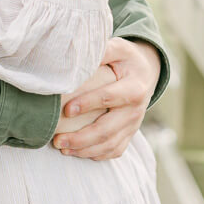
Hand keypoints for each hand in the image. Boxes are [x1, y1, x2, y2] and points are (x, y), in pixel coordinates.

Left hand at [51, 38, 160, 159]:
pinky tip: (77, 153)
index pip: (108, 98)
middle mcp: (136, 110)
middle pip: (108, 129)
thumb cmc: (125, 58)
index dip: (88, 104)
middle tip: (57, 140)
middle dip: (81, 138)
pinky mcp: (130, 133)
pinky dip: (96, 154)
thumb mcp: (118, 48)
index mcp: (134, 87)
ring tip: (62, 148)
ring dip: (85, 149)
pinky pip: (115, 150)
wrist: (145, 71)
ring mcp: (134, 124)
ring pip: (110, 144)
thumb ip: (103, 50)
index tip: (67, 109)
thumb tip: (80, 56)